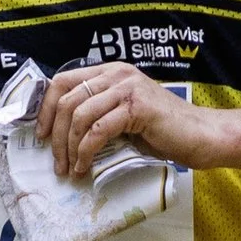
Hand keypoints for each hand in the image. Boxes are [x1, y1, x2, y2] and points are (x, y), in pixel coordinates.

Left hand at [37, 62, 214, 180]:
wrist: (199, 136)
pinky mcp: (136, 108)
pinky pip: (98, 130)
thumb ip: (98, 113)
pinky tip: (85, 166)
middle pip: (68, 99)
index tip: (42, 135)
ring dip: (69, 147)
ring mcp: (127, 88)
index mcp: (110, 71)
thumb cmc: (162, 130)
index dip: (46, 108)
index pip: (63, 81)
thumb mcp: (122, 116)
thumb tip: (62, 133)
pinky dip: (86, 152)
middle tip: (56, 162)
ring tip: (70, 168)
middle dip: (55, 135)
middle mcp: (116, 74)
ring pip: (80, 115)